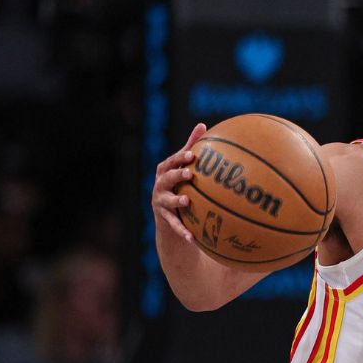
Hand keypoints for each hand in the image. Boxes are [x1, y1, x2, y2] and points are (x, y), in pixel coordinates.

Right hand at [152, 123, 206, 243]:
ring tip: (187, 201)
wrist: (167, 214)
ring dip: (177, 200)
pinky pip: (175, 225)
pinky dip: (183, 231)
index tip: (192, 155)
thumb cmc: (179, 183)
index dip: (180, 158)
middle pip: (167, 178)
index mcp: (166, 171)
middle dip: (177, 175)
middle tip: (190, 173)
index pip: (172, 161)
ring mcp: (161, 202)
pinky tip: (192, 238)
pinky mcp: (165, 219)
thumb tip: (203, 125)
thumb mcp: (183, 166)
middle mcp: (160, 185)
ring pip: (168, 201)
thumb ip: (191, 146)